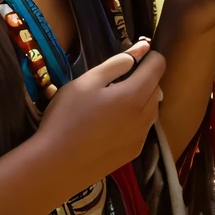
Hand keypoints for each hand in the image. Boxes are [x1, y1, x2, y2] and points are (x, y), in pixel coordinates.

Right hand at [36, 38, 165, 189]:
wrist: (56, 165)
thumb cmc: (67, 117)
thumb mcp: (87, 82)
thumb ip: (116, 64)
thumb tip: (141, 49)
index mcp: (134, 95)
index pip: (158, 66)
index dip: (149, 56)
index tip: (132, 56)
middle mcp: (145, 116)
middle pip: (157, 86)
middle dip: (144, 76)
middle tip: (116, 79)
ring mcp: (141, 137)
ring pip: (152, 107)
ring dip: (142, 97)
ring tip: (114, 100)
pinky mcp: (134, 152)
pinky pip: (144, 127)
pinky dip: (136, 117)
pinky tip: (113, 122)